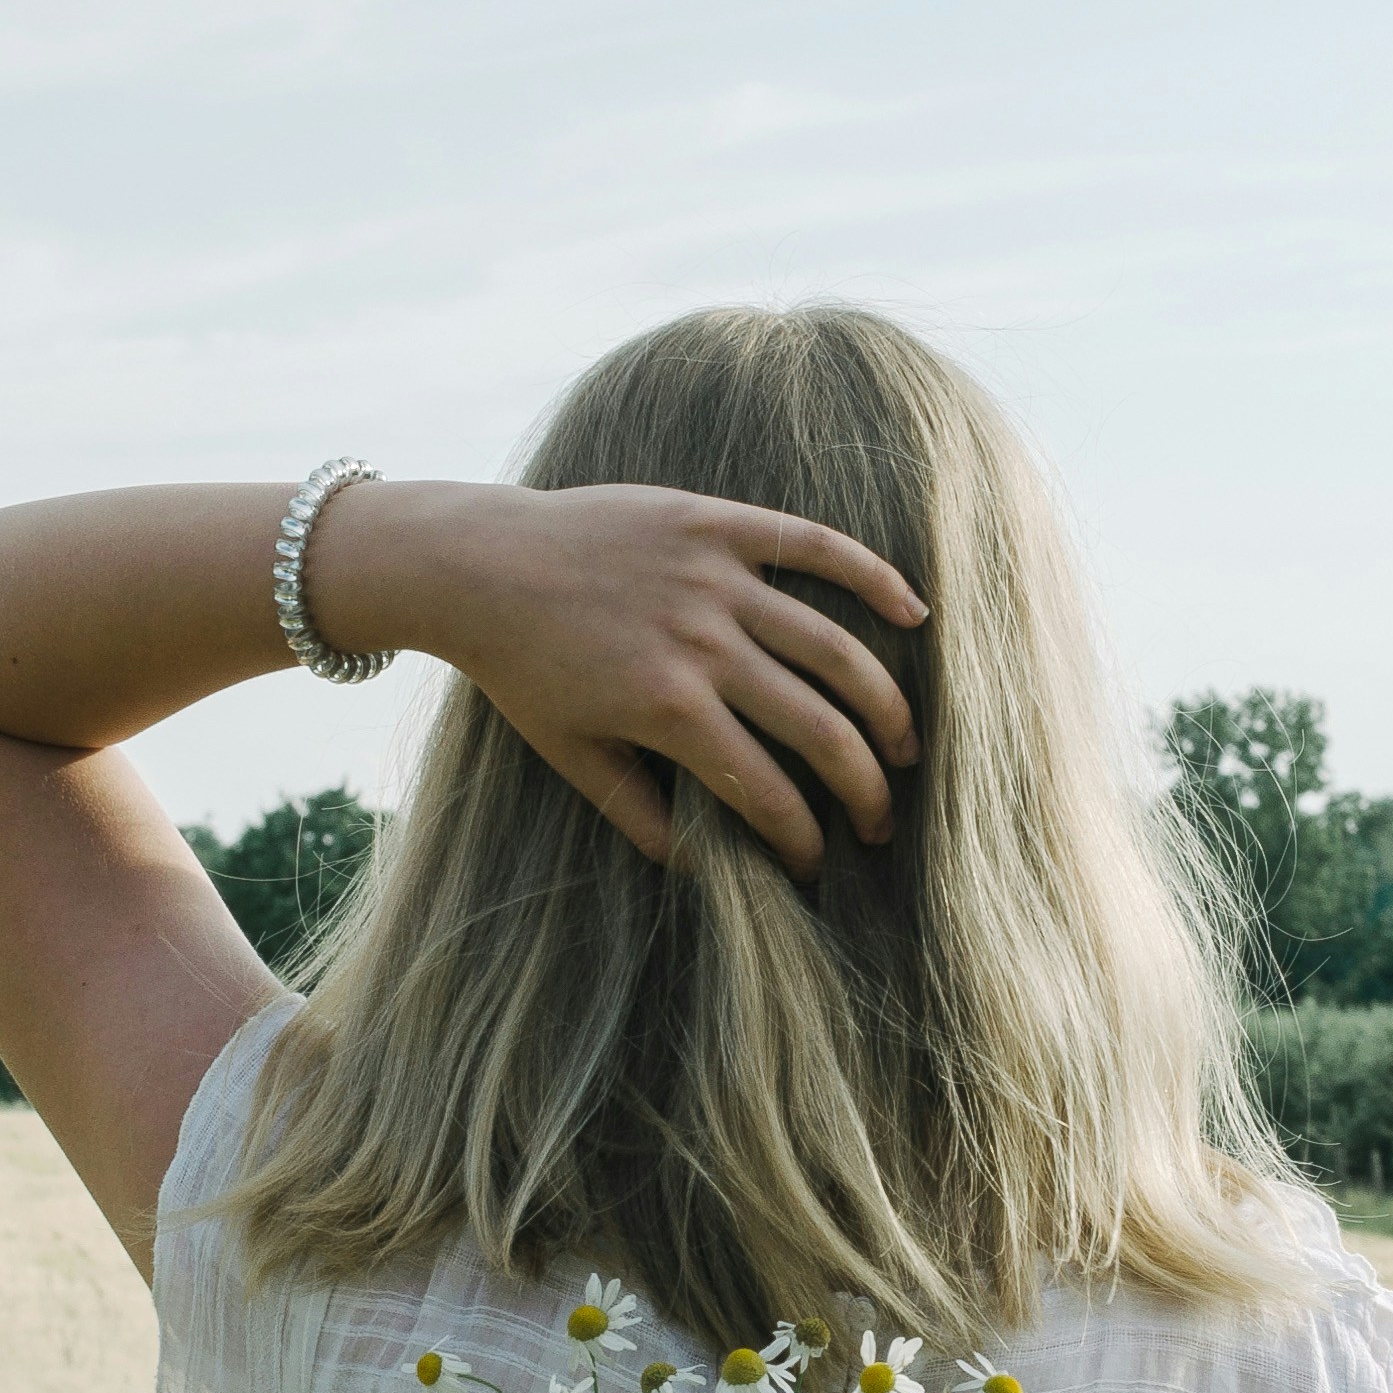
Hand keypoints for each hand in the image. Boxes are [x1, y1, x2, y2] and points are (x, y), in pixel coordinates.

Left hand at [311, 479, 925, 881]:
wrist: (477, 564)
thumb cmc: (520, 668)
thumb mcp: (570, 755)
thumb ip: (636, 812)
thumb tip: (696, 868)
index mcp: (669, 710)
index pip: (766, 791)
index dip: (802, 838)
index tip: (818, 864)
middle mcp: (704, 646)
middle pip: (819, 729)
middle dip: (863, 789)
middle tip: (880, 824)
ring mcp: (715, 579)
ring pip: (834, 648)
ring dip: (884, 705)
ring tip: (906, 748)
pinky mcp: (715, 524)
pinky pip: (813, 546)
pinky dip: (871, 575)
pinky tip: (915, 613)